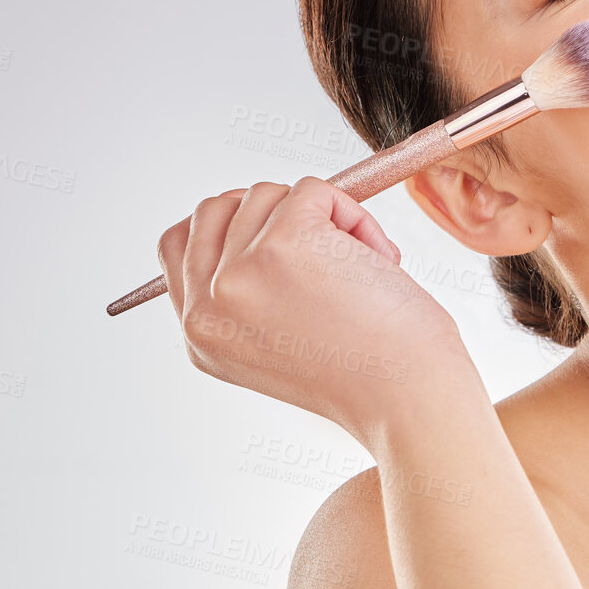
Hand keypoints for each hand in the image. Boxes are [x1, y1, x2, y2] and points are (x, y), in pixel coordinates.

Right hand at [157, 176, 466, 441]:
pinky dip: (352, 215)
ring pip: (266, 194)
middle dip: (272, 213)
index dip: (223, 225)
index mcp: (202, 335)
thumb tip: (256, 228)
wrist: (410, 398)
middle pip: (216, 209)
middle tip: (320, 248)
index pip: (178, 246)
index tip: (266, 228)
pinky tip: (374, 262)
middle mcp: (210, 306)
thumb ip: (245, 299)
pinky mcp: (286, 240)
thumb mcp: (276, 352)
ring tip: (357, 272)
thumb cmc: (370, 379)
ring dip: (321, 218)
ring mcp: (242, 271)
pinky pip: (313, 190)